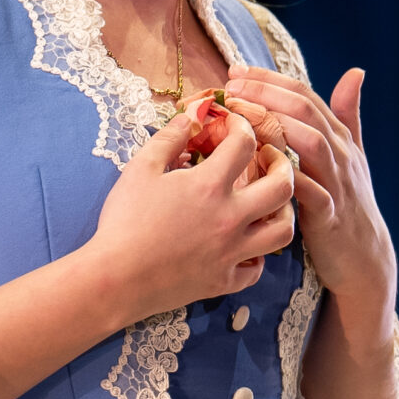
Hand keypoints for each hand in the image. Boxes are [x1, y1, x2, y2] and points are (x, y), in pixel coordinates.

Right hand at [88, 104, 296, 321]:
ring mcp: (231, 253)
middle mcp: (230, 218)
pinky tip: (246, 247)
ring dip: (284, 212)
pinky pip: (256, 270)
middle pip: (282, 187)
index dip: (242, 126)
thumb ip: (169, 138)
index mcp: (209, 186)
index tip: (234, 125)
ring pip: (282, 232)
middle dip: (284, 164)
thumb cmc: (123, 221)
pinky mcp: (223, 281)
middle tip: (272, 158)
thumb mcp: (140, 169)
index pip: (244, 144)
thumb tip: (190, 117)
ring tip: (272, 202)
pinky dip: (257, 257)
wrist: (115, 279)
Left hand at [221, 67, 396, 312]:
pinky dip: (288, 177)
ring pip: (311, 142)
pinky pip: (310, 191)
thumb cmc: (349, 202)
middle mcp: (339, 153)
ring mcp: (336, 182)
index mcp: (339, 136)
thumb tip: (355, 72)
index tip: (234, 71)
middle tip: (230, 88)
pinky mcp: (329, 214)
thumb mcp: (351, 154)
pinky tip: (260, 167)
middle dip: (266, 94)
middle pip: (305, 110)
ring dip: (275, 126)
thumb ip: (347, 113)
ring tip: (240, 118)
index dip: (269, 79)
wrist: (364, 256)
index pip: (304, 94)